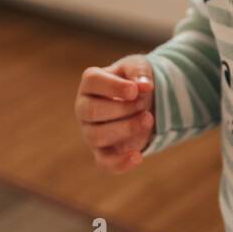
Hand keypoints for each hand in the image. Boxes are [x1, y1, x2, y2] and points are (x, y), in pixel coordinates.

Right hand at [75, 54, 155, 173]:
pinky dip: (120, 163)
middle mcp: (84, 108)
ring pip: (97, 136)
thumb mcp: (138, 68)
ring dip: (126, 129)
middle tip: (143, 104)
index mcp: (90, 83)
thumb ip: (139, 72)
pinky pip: (104, 163)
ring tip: (148, 119)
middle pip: (92, 111)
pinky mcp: (102, 153)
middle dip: (122, 109)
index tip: (134, 90)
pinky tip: (138, 157)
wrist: (142, 102)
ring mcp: (90, 132)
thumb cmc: (135, 81)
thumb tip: (144, 85)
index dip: (113, 86)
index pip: (91, 81)